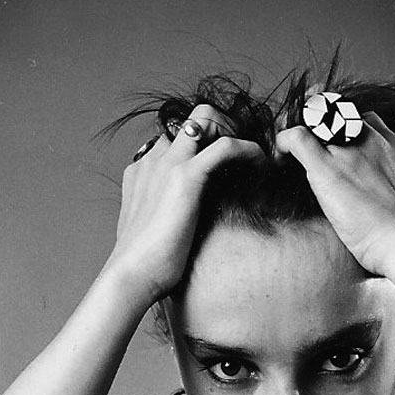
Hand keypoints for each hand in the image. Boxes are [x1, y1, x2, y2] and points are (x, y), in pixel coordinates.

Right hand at [107, 104, 266, 305]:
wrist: (131, 275)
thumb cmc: (144, 265)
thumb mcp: (152, 232)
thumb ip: (163, 217)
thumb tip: (182, 228)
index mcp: (142, 172)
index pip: (174, 140)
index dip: (203, 146)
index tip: (226, 166)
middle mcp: (153, 160)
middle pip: (191, 120)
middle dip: (221, 127)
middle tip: (243, 156)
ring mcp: (168, 164)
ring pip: (206, 118)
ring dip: (235, 130)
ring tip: (255, 158)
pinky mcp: (186, 177)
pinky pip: (226, 146)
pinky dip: (249, 149)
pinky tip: (262, 165)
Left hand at [275, 112, 394, 276]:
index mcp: (393, 148)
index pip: (366, 121)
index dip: (347, 127)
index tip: (336, 141)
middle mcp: (371, 141)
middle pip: (339, 112)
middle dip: (320, 119)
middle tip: (306, 135)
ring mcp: (348, 152)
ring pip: (315, 118)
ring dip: (299, 127)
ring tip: (287, 146)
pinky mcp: (327, 170)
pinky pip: (296, 138)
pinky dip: (284, 142)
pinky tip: (279, 155)